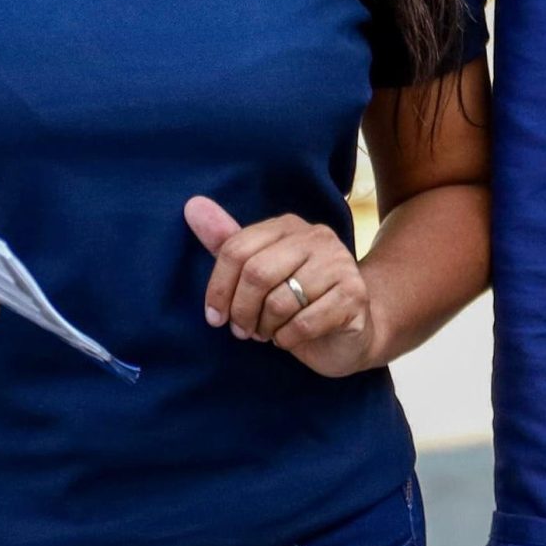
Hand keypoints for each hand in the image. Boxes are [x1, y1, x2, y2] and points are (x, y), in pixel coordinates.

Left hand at [185, 197, 377, 377]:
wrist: (349, 330)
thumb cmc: (296, 300)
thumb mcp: (258, 271)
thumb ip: (227, 242)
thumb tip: (192, 205)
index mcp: (288, 226)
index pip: (236, 249)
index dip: (218, 288)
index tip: (215, 317)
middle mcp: (317, 237)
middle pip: (257, 273)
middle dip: (242, 311)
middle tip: (243, 330)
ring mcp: (339, 263)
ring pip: (280, 302)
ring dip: (266, 328)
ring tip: (270, 332)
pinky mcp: (354, 295)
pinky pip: (304, 323)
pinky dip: (288, 339)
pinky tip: (290, 338)